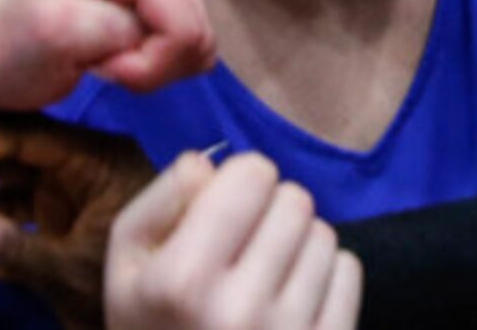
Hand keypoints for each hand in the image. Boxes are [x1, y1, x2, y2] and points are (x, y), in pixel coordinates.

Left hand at [0, 0, 214, 108]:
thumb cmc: (8, 46)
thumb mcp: (50, 32)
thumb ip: (112, 27)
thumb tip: (157, 36)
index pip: (184, 27)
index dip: (146, 63)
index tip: (96, 62)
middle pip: (197, 31)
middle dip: (150, 63)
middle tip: (97, 60)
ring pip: (197, 40)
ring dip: (151, 64)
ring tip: (101, 55)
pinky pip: (189, 42)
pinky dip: (155, 60)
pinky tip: (114, 50)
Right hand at [0, 113, 155, 325]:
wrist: (174, 325)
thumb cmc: (135, 297)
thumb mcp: (67, 275)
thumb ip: (5, 248)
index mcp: (99, 158)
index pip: (21, 136)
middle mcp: (88, 162)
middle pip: (9, 147)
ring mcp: (78, 187)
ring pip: (9, 174)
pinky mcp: (70, 213)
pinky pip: (20, 202)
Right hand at [108, 153, 360, 329]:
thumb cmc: (152, 323)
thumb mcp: (127, 262)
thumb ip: (163, 198)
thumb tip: (209, 162)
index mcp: (183, 279)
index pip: (253, 173)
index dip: (238, 182)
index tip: (225, 208)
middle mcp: (239, 309)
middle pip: (295, 199)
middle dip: (270, 212)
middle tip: (245, 245)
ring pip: (324, 234)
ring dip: (298, 245)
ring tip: (266, 275)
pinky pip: (349, 271)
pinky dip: (325, 277)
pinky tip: (293, 299)